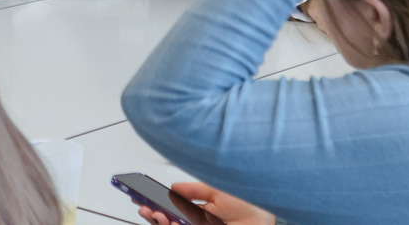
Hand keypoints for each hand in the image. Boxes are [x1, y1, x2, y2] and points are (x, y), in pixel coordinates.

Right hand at [137, 182, 272, 224]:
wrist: (265, 217)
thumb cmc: (251, 203)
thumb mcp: (217, 190)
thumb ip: (193, 190)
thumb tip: (174, 188)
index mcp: (203, 209)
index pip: (174, 207)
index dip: (157, 202)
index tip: (143, 196)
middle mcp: (200, 222)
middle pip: (170, 220)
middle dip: (154, 213)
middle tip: (144, 206)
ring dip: (160, 221)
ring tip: (153, 212)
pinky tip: (167, 220)